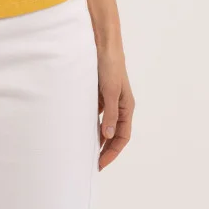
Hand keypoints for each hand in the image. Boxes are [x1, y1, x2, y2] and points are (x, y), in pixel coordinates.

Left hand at [96, 45, 133, 170]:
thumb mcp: (110, 90)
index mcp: (126, 106)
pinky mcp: (99, 93)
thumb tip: (108, 136)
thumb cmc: (110, 65)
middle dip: (106, 149)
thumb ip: (110, 113)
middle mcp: (119, 105)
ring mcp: (109, 99)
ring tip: (88, 151)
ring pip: (105, 124)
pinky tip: (82, 129)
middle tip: (94, 164)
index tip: (101, 163)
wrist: (102, 44)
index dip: (113, 151)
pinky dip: (91, 123)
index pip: (123, 136)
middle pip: (115, 134)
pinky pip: (96, 113)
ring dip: (98, 138)